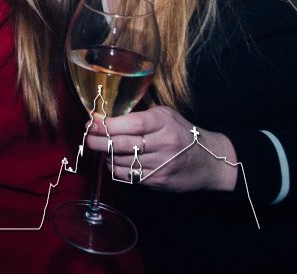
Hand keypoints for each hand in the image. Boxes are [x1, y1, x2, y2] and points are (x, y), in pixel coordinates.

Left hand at [87, 106, 237, 192]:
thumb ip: (139, 115)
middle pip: (122, 144)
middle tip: (87, 138)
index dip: (107, 125)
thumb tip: (105, 117)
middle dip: (98, 142)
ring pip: (122, 161)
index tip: (91, 123)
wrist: (210, 161)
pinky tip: (112, 161)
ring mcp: (162, 164)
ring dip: (105, 155)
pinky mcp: (159, 181)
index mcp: (164, 122)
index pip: (131, 124)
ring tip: (100, 148)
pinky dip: (115, 169)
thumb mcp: (165, 116)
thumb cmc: (182, 133)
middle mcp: (164, 143)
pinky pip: (129, 175)